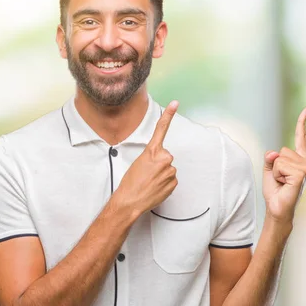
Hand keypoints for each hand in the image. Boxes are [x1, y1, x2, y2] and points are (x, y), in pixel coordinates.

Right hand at [116, 101, 178, 215]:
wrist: (130, 202)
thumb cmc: (130, 183)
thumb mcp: (138, 163)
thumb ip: (152, 157)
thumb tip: (161, 161)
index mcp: (152, 151)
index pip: (161, 129)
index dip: (169, 115)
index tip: (175, 103)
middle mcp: (164, 158)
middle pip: (166, 156)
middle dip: (159, 163)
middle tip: (147, 174)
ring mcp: (170, 170)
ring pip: (168, 169)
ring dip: (161, 174)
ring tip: (150, 182)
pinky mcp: (174, 182)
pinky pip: (170, 179)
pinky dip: (164, 183)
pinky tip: (155, 188)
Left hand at [263, 107, 305, 224]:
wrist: (277, 208)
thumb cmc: (275, 191)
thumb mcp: (269, 170)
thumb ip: (270, 158)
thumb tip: (273, 154)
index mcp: (300, 160)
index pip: (301, 138)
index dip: (302, 123)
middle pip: (282, 150)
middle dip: (275, 165)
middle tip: (281, 180)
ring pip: (280, 158)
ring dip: (276, 171)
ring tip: (283, 183)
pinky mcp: (301, 174)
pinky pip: (281, 166)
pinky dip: (277, 175)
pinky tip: (285, 185)